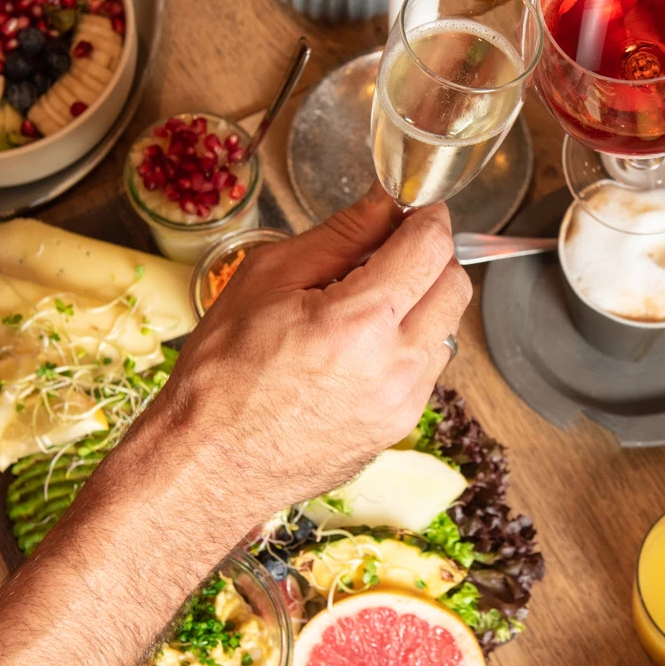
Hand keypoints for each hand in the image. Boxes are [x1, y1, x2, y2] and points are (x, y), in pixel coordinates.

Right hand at [126, 186, 471, 532]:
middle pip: (455, 286)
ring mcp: (403, 403)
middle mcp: (395, 366)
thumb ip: (340, 234)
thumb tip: (385, 201)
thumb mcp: (267, 278)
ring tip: (366, 304)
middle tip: (390, 250)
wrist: (208, 463)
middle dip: (432, 257)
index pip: (432, 248)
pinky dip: (409, 344)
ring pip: (446, 327)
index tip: (413, 209)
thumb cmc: (222, 372)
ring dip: (423, 302)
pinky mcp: (400, 427)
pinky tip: (362, 347)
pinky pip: (428, 368)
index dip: (428, 217)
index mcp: (358, 322)